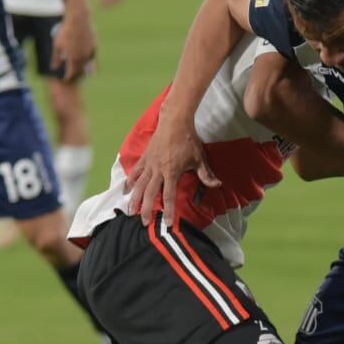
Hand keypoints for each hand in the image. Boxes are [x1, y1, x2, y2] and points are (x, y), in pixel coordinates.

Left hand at [52, 11, 97, 78]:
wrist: (78, 19)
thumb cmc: (66, 31)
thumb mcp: (57, 45)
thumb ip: (56, 58)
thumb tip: (54, 68)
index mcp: (73, 58)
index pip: (71, 73)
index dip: (67, 77)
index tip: (65, 79)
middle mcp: (83, 57)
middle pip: (80, 71)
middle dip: (75, 75)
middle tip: (71, 77)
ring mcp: (90, 52)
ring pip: (88, 66)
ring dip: (83, 70)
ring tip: (79, 73)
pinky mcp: (94, 46)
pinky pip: (93, 59)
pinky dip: (90, 63)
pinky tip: (88, 63)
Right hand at [124, 111, 219, 225]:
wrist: (175, 121)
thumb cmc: (189, 140)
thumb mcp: (199, 159)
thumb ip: (207, 174)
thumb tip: (218, 185)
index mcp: (172, 171)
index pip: (168, 195)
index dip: (168, 210)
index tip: (167, 223)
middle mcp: (158, 169)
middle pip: (149, 193)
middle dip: (146, 209)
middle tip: (144, 222)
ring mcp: (149, 163)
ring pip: (138, 184)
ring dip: (134, 198)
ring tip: (129, 211)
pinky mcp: (144, 157)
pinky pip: (135, 171)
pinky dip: (130, 181)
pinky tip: (126, 190)